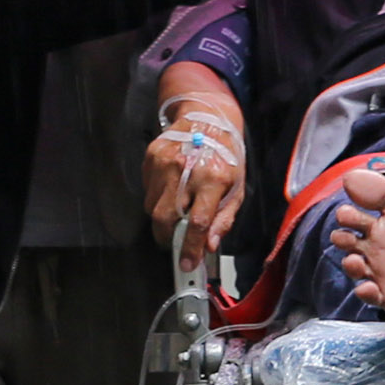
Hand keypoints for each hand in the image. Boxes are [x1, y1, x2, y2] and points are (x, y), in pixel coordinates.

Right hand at [144, 93, 245, 268]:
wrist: (208, 119)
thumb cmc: (226, 157)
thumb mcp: (236, 189)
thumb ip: (223, 219)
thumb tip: (209, 246)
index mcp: (212, 179)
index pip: (197, 222)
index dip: (191, 248)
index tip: (187, 264)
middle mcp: (185, 170)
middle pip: (166, 218)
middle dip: (168, 239)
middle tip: (176, 244)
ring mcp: (164, 163)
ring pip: (152, 207)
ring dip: (163, 218)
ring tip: (177, 210)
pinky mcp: (151, 157)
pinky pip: (148, 191)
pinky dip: (157, 199)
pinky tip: (171, 190)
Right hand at [330, 166, 384, 330]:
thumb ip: (379, 190)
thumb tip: (349, 176)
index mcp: (373, 227)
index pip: (348, 219)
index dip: (346, 215)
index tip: (353, 213)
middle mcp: (369, 250)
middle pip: (343, 241)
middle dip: (342, 238)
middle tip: (353, 237)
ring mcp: (374, 273)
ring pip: (351, 267)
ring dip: (350, 264)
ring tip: (359, 262)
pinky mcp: (383, 296)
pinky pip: (366, 295)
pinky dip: (365, 291)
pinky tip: (372, 286)